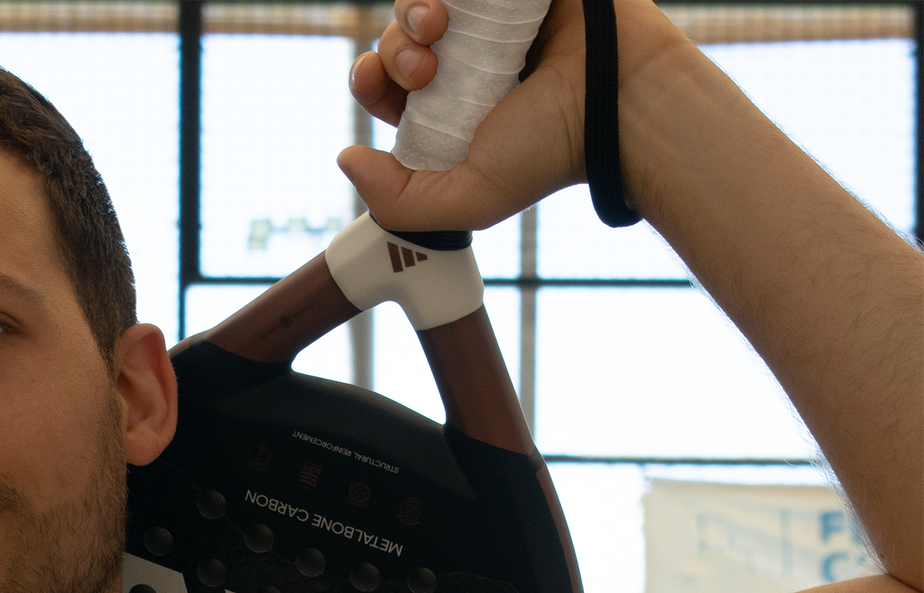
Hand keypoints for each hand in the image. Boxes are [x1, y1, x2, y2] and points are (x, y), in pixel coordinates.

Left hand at [341, 0, 689, 231]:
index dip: (370, 78)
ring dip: (412, 8)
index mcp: (450, 111)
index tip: (377, 81)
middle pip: (398, 37)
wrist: (618, 101)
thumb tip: (346, 160)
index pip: (387, 86)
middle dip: (393, 48)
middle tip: (422, 66)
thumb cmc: (550, 152)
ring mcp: (493, 18)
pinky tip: (458, 2)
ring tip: (438, 25)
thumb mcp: (466, 199)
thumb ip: (398, 201)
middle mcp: (468, 64)